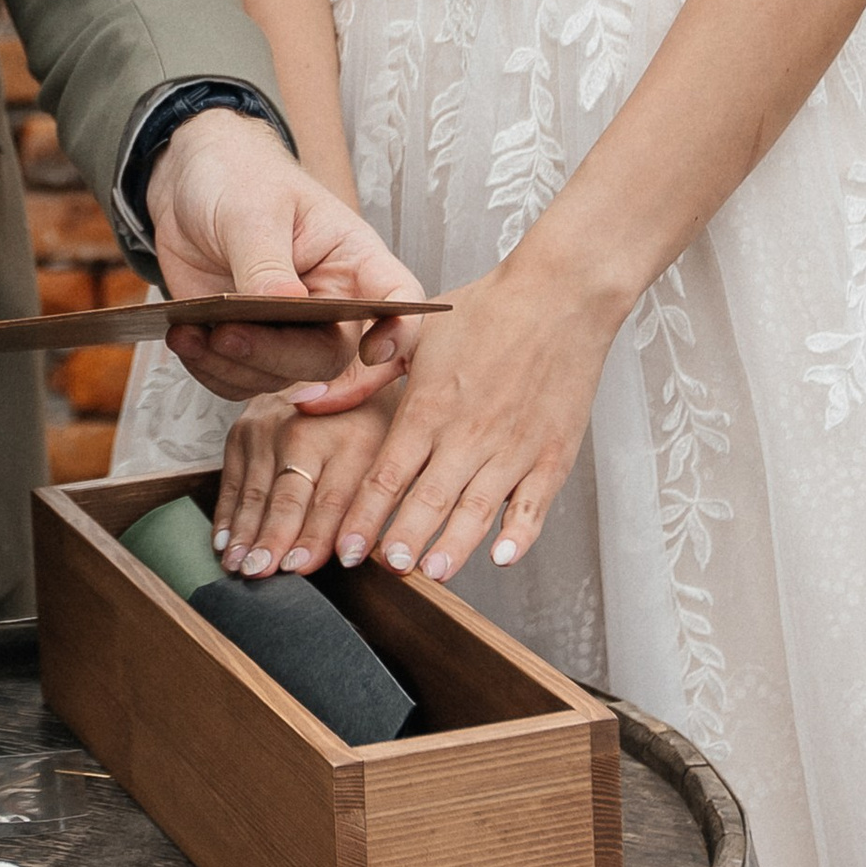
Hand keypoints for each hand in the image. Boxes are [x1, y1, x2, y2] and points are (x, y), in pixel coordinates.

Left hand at [147, 109, 419, 401]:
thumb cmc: (238, 177)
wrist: (188, 182)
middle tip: (227, 332)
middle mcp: (330, 303)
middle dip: (277, 354)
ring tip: (189, 332)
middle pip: (329, 355)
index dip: (400, 331)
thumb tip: (282, 309)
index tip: (374, 351)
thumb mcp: (252, 210)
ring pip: (279, 377)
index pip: (398, 299)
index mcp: (352, 258)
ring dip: (232, 364)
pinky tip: (182, 336)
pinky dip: (209, 367)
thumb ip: (266, 264)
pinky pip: (238, 379)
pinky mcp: (249, 343)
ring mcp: (289, 329)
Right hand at [212, 392, 395, 577]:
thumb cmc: (369, 413)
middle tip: (262, 571)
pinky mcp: (242, 431)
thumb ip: (383, 488)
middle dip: (273, 537)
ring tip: (239, 567)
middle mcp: (306, 430)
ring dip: (246, 533)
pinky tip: (223, 544)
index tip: (303, 567)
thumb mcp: (395, 439)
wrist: (331, 357)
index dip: (317, 535)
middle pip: (288, 496)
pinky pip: (232, 482)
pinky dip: (226, 516)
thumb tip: (374, 545)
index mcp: (354, 436)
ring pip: (256, 492)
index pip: (333, 498)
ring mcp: (269, 429)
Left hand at [305, 254, 619, 582]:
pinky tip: (502, 557)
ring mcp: (514, 446)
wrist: (560, 295)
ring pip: (478, 508)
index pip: (387, 473)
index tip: (345, 549)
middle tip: (385, 569)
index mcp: (429, 406)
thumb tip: (306, 401)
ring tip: (432, 571)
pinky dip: (520, 534)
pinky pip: (535, 504)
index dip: (364, 515)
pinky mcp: (553, 453)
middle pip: (428, 499)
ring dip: (454, 544)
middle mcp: (469, 432)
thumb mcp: (414, 335)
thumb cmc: (485, 312)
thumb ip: (360, 374)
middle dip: (404, 539)